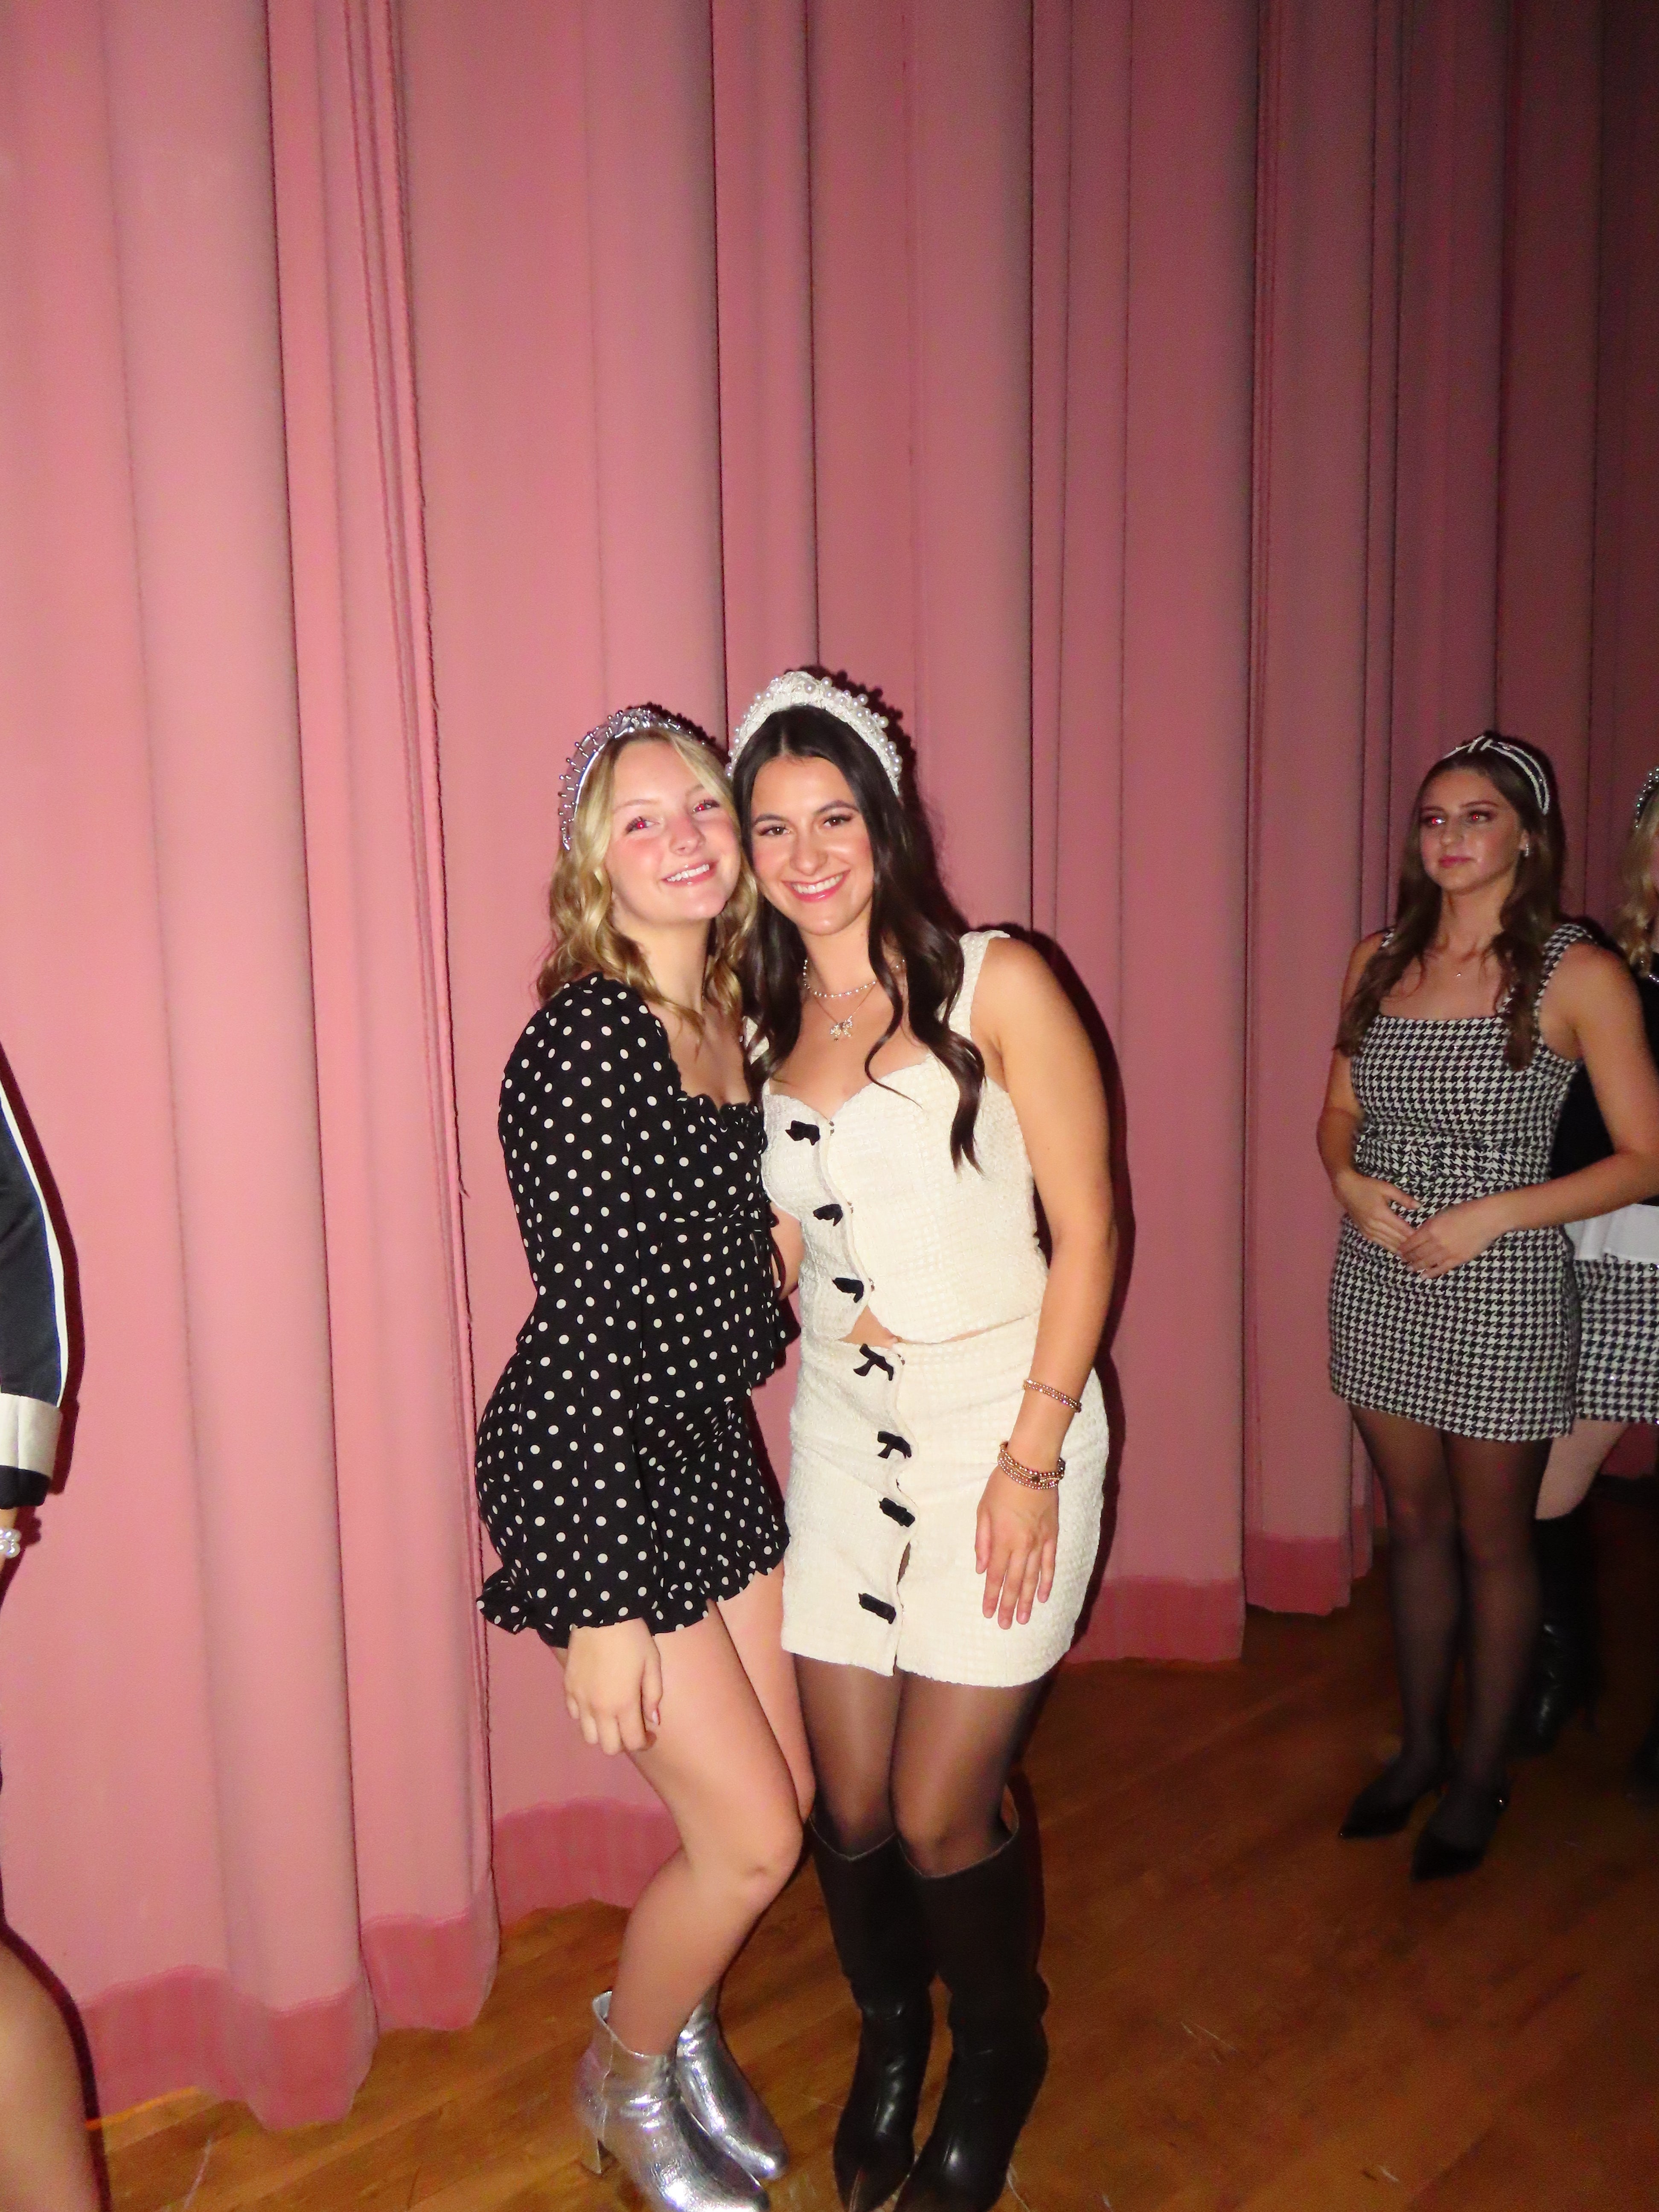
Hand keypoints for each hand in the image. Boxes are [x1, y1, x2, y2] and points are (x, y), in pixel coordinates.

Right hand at [562, 1618, 662, 1754]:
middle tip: (630, 1726)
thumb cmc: (632, 1638)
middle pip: (608, 1747)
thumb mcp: (652, 1663)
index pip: (632, 1743)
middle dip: (622, 1742)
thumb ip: (653, 1695)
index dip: (644, 1743)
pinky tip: (594, 1702)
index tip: (649, 1734)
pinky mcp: (567, 1688)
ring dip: (602, 1732)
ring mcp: (580, 1700)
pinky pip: (574, 1715)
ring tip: (611, 1717)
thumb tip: (653, 1721)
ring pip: (588, 1737)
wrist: (600, 1615)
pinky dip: (585, 1716)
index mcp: (624, 1704)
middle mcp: (599, 1709)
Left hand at [975, 1469, 1059, 1628]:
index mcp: (1002, 1540)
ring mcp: (1039, 1542)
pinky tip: (1043, 1596)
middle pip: (1014, 1582)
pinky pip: (1050, 1563)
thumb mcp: (983, 1510)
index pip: (995, 1575)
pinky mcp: (1052, 1536)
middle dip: (1008, 1605)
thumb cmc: (1002, 1485)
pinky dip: (1046, 1581)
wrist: (1032, 1466)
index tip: (988, 1613)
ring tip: (1023, 1619)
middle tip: (1006, 1625)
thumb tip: (981, 1567)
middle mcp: (1022, 1546)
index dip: (991, 1596)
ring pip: (1032, 1578)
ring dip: (1026, 1600)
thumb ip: (982, 1540)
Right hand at [1335, 1169, 1420, 1251]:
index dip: (1414, 1235)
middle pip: (1396, 1238)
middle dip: (1410, 1244)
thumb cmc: (1368, 1186)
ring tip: (1413, 1255)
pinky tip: (1398, 1251)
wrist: (1346, 1190)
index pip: (1402, 1228)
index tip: (1426, 1239)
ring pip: (1388, 1243)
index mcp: (1381, 1213)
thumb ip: (1403, 1198)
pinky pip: (1380, 1243)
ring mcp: (1368, 1230)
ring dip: (1400, 1249)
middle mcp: (1374, 1224)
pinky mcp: (1364, 1232)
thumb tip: (1419, 1206)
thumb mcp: (1387, 1188)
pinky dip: (1390, 1247)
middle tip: (1423, 1249)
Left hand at [1398, 1196, 1507, 1278]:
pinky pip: (1441, 1269)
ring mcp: (1447, 1252)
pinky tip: (1424, 1276)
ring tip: (1410, 1269)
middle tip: (1402, 1261)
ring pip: (1426, 1263)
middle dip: (1407, 1258)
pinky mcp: (1458, 1259)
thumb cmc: (1464, 1211)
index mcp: (1430, 1229)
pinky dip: (1431, 1273)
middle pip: (1416, 1254)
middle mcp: (1436, 1242)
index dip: (1403, 1249)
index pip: (1410, 1243)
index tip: (1398, 1251)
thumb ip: (1428, 1226)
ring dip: (1416, 1267)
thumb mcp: (1441, 1214)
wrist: (1486, 1218)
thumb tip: (1417, 1236)